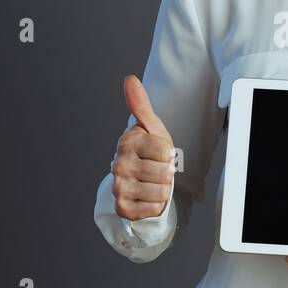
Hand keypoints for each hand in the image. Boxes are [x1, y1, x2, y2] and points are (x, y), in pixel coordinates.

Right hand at [111, 75, 176, 220]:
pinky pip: (153, 209)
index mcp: (127, 142)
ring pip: (161, 192)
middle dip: (167, 173)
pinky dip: (156, 205)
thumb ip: (141, 104)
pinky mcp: (123, 208)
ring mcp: (119, 187)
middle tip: (157, 170)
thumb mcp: (151, 128)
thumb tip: (129, 78)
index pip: (165, 151)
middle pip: (164, 172)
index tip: (160, 154)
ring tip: (153, 183)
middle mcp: (119, 165)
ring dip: (162, 189)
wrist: (139, 182)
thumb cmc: (149, 152)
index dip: (169, 155)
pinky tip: (147, 197)